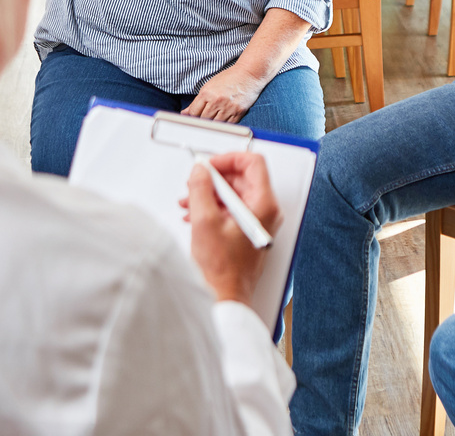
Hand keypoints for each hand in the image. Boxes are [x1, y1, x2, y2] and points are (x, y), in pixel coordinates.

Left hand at [183, 64, 267, 122]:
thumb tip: (186, 113)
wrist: (249, 74)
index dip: (191, 116)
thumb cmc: (229, 78)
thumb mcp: (210, 85)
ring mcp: (228, 108)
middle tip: (202, 119)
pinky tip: (223, 119)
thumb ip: (197, 101)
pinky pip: (227, 125)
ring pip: (215, 124)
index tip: (192, 118)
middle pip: (203, 120)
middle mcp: (217, 101)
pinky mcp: (238, 112)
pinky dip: (224, 124)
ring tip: (213, 119)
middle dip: (201, 120)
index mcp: (207, 93)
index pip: (194, 112)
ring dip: (212, 123)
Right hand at [185, 152, 280, 307]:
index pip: (253, 163)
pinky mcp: (247, 231)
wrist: (224, 296)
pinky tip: (194, 214)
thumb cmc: (222, 269)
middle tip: (195, 182)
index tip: (209, 165)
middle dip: (215, 178)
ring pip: (234, 193)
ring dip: (210, 193)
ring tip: (189, 201)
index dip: (228, 159)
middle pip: (242, 177)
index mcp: (263, 205)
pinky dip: (213, 207)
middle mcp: (265, 212)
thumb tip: (201, 171)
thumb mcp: (204, 221)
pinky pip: (232, 208)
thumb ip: (201, 189)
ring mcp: (257, 222)